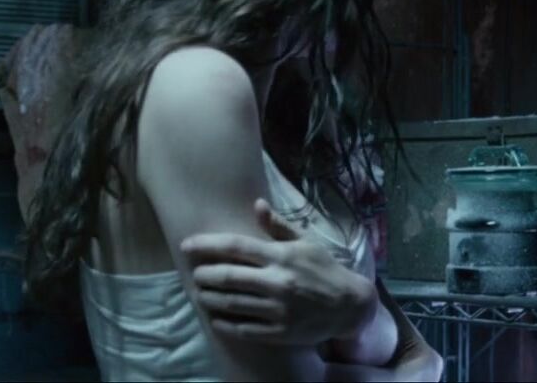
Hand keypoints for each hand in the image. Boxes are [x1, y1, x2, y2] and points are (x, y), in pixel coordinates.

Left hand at [180, 198, 376, 344]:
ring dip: (210, 298)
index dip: (207, 245)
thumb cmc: (325, 269)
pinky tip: (216, 319)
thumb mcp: (306, 242)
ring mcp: (278, 309)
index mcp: (282, 256)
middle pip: (228, 277)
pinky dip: (225, 324)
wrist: (349, 305)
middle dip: (204, 275)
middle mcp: (278, 282)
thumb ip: (278, 226)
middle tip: (195, 274)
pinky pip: (244, 329)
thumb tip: (256, 204)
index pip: (236, 247)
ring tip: (201, 294)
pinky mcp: (280, 332)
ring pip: (232, 304)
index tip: (187, 245)